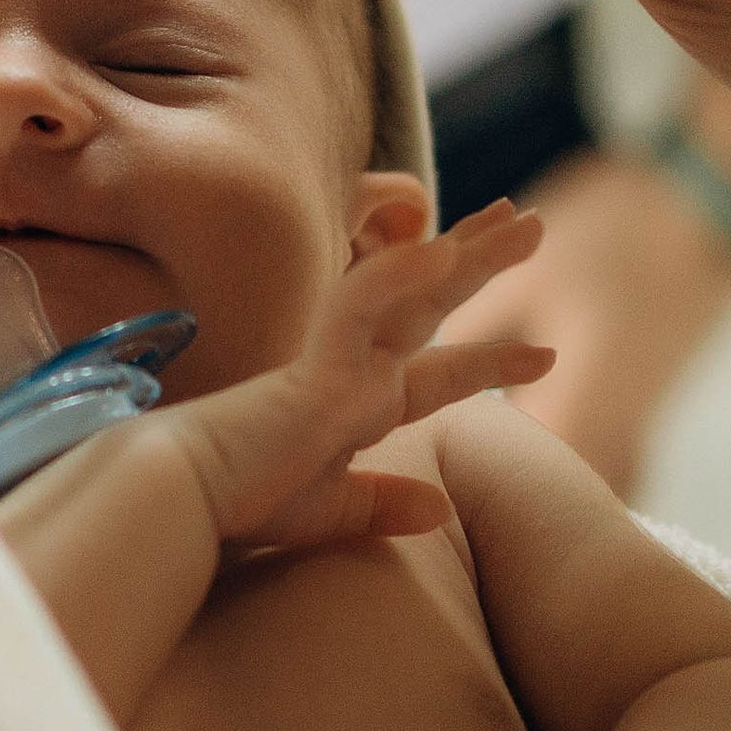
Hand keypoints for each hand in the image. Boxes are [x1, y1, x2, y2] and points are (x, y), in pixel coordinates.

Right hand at [162, 199, 551, 550]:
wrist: (183, 499)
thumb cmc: (240, 503)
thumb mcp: (331, 509)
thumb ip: (383, 504)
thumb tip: (440, 509)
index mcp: (356, 403)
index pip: (437, 370)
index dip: (490, 357)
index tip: (546, 353)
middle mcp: (353, 370)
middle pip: (430, 303)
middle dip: (479, 261)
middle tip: (532, 222)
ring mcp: (336, 358)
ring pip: (411, 288)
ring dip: (469, 253)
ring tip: (528, 221)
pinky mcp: (313, 363)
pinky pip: (360, 302)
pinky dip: (399, 273)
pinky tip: (441, 249)